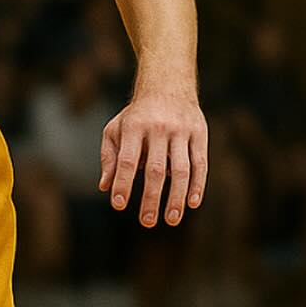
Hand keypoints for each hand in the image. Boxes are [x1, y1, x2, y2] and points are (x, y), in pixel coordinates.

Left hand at [100, 87, 208, 225]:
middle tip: (147, 222)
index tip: (118, 204)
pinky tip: (192, 203)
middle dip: (150, 199)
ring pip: (181, 170)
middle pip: (154, 169)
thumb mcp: (116, 128)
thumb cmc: (137, 114)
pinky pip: (200, 163)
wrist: (167, 84)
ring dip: (176, 197)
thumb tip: (105, 186)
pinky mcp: (200, 133)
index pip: (126, 160)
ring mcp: (181, 130)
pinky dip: (198, 185)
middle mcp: (158, 128)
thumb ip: (110, 156)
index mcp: (133, 126)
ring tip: (171, 219)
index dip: (122, 183)